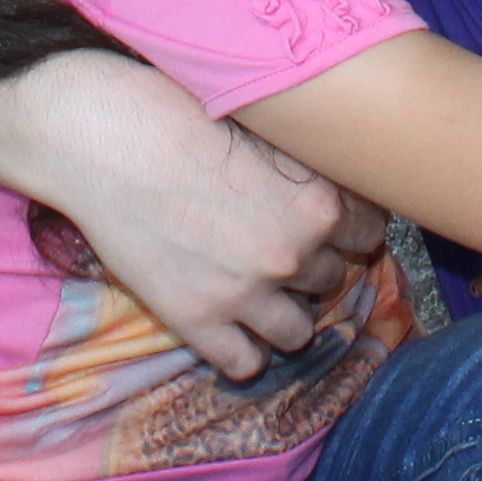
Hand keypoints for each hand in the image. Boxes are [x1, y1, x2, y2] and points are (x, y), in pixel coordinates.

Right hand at [24, 52, 387, 377]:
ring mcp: (246, 295)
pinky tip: (231, 328)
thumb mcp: (268, 133)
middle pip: (331, 280)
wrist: (113, 141)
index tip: (329, 228)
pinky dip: (244, 351)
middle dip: (310, 268)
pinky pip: (245, 364)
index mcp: (318, 203)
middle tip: (278, 250)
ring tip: (260, 295)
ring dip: (284, 316)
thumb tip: (337, 190)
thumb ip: (307, 172)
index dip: (347, 230)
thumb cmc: (187, 116)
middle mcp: (293, 255)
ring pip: (297, 332)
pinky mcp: (197, 321)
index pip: (368, 234)